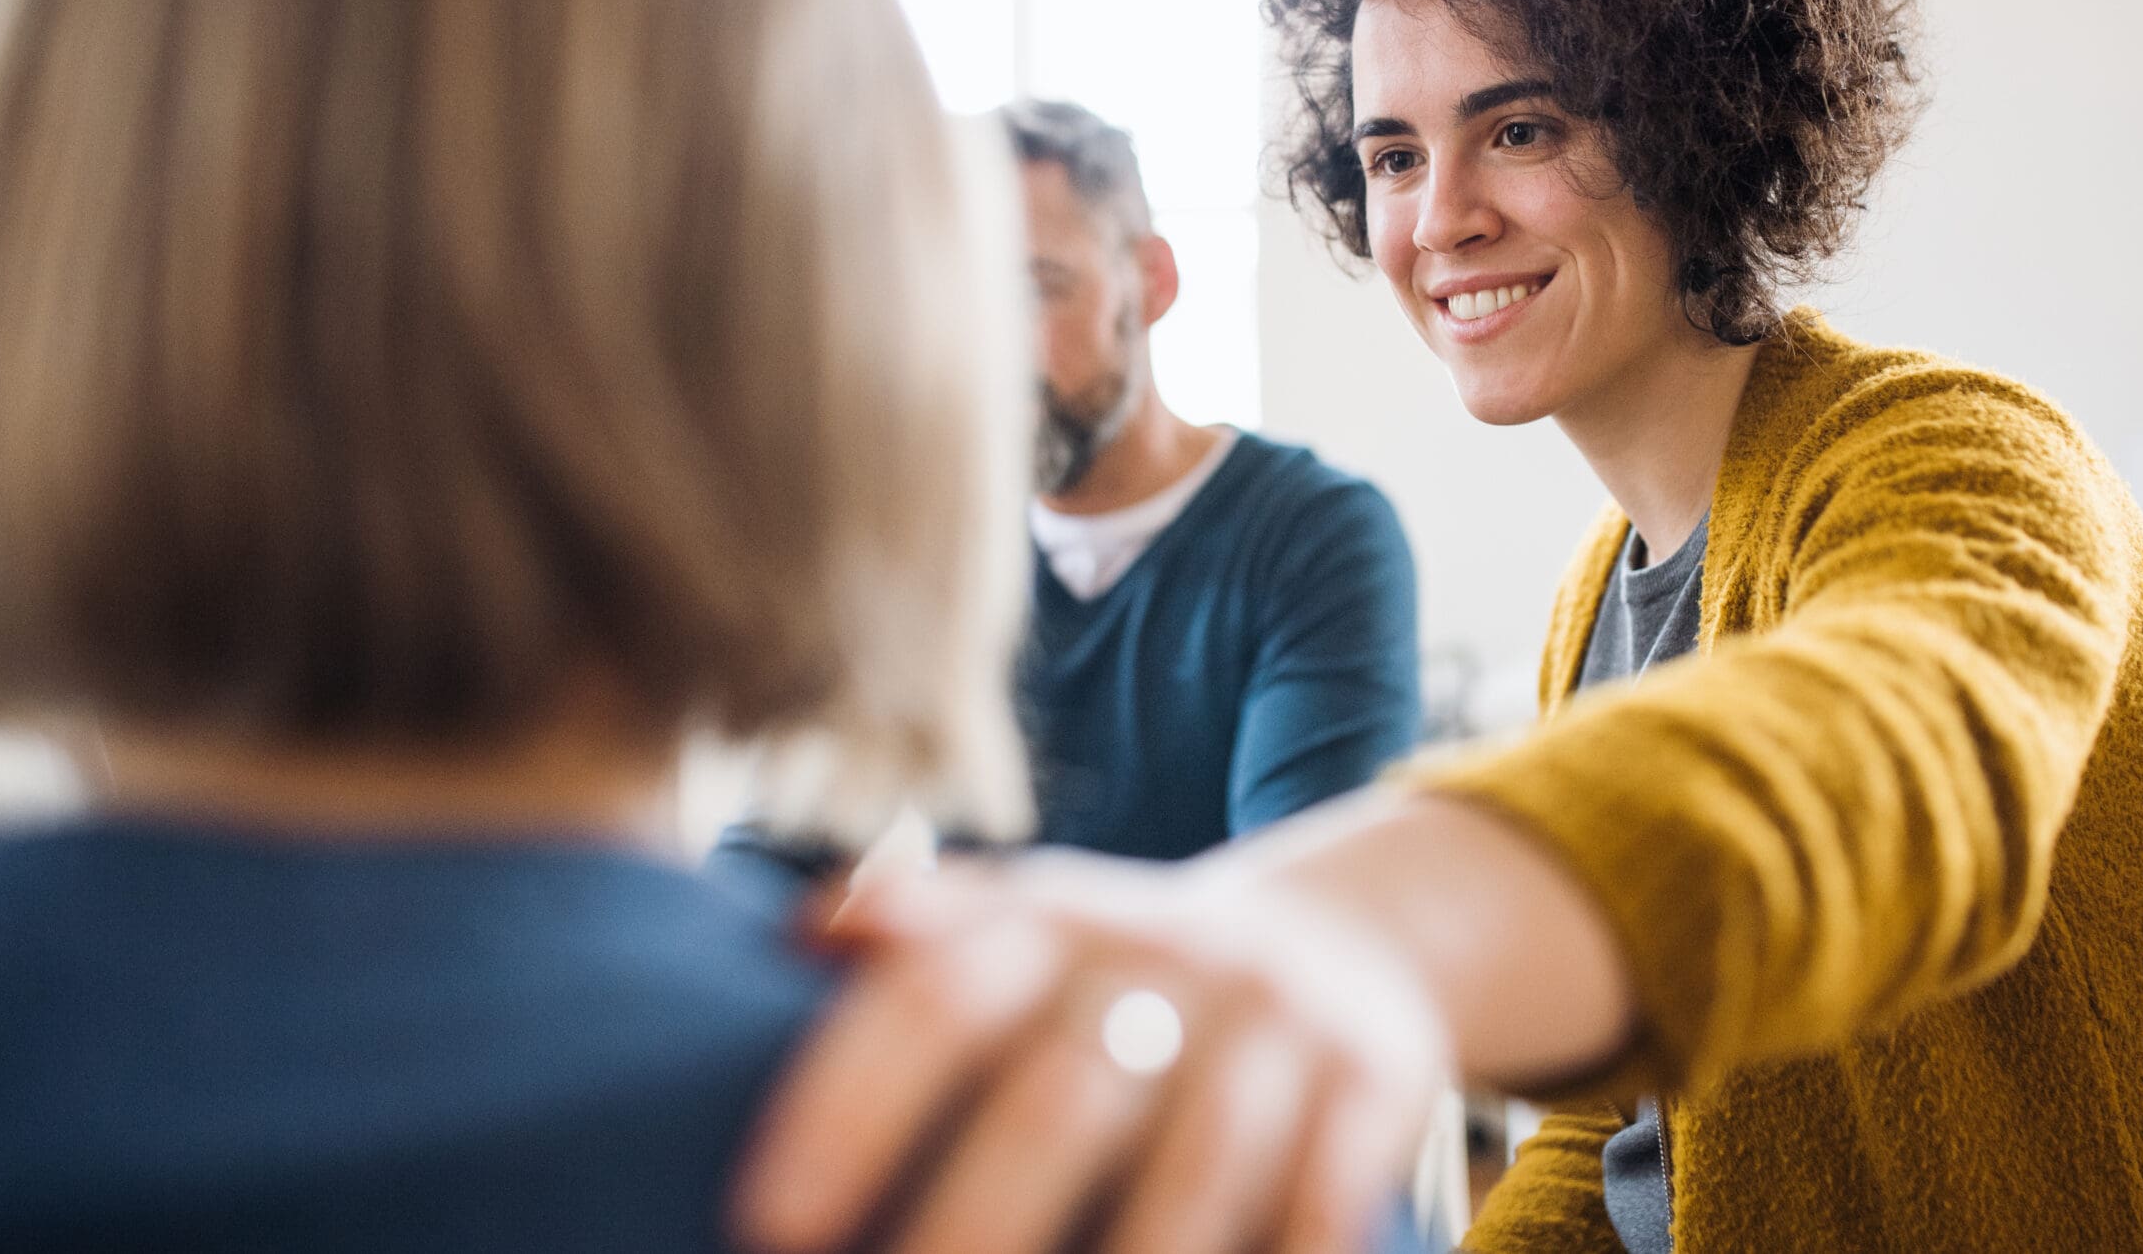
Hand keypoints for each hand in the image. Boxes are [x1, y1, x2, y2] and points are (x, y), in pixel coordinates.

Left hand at [729, 849, 1451, 1253]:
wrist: (1339, 938)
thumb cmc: (1122, 974)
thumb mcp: (1028, 928)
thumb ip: (919, 935)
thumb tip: (798, 935)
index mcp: (1051, 919)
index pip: (936, 998)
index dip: (849, 1106)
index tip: (767, 1220)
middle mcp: (1164, 954)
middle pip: (1057, 1097)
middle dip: (969, 1226)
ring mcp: (1275, 1017)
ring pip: (1197, 1163)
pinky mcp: (1374, 1079)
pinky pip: (1326, 1198)